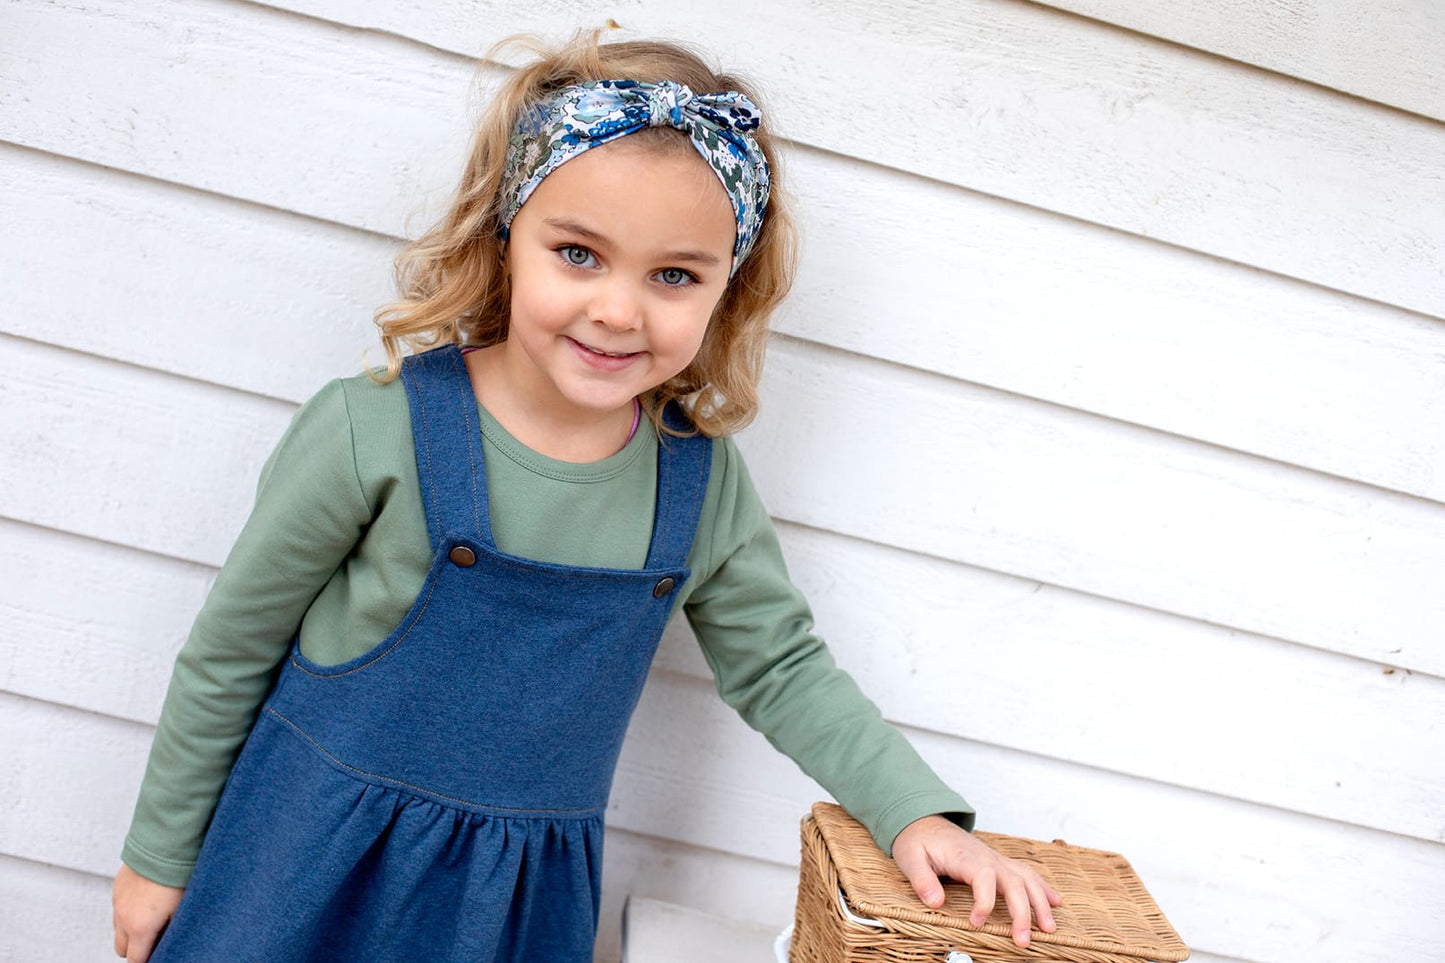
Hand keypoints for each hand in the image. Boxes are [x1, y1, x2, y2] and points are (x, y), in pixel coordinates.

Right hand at [112, 864, 183, 962]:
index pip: (135, 960)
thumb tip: (170, 941)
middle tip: (155, 939)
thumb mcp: (182, 910)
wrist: (164, 845)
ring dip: (131, 930)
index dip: (146, 961)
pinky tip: (147, 902)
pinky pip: (118, 909)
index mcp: (140, 928)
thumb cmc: (177, 878)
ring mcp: (117, 903)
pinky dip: (129, 912)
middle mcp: (123, 918)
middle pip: (122, 949)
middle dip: (136, 949)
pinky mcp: (117, 888)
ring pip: (118, 929)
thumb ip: (172, 931)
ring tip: (153, 919)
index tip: (157, 954)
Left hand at [892, 814, 1061, 947]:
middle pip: (1014, 881)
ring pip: (1026, 878)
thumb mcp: (910, 858)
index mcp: (965, 856)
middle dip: (1022, 912)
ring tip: (1049, 929)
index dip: (984, 902)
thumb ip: (922, 880)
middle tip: (1023, 940)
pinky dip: (1042, 888)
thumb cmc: (918, 841)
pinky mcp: (999, 863)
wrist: (924, 822)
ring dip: (1040, 903)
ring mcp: (996, 859)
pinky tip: (1055, 902)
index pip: (984, 877)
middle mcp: (987, 857)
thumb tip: (935, 903)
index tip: (976, 922)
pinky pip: (1026, 873)